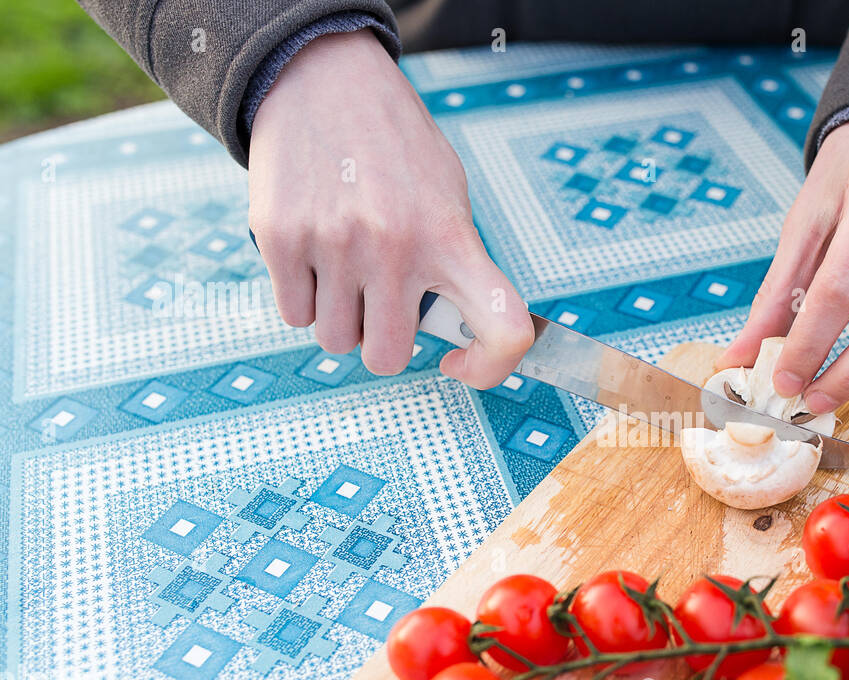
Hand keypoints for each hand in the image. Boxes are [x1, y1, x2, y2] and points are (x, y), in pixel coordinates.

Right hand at [248, 31, 531, 382]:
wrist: (321, 78)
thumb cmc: (393, 147)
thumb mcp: (447, 193)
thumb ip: (453, 261)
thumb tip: (452, 329)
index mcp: (451, 238)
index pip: (502, 329)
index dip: (491, 367)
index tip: (460, 362)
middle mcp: (395, 247)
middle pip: (386, 358)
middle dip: (383, 341)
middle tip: (381, 303)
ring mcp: (334, 245)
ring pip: (334, 340)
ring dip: (339, 317)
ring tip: (344, 266)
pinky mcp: (280, 238)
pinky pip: (293, 313)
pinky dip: (303, 296)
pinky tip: (313, 254)